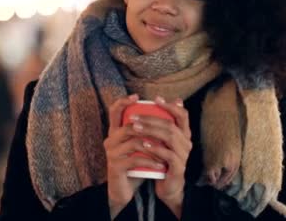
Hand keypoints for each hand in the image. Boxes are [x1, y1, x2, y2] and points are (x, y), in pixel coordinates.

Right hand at [104, 94, 165, 217]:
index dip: (122, 101)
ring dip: (154, 147)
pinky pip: (135, 159)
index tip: (136, 96)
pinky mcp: (115, 166)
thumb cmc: (137, 163)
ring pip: (134, 142)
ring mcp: (111, 153)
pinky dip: (150, 161)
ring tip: (167, 151)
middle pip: (129, 126)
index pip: (114, 111)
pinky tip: (161, 165)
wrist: (125, 189)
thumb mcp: (144, 144)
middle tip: (168, 132)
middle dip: (151, 128)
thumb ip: (153, 128)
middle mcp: (110, 139)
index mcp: (116, 131)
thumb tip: (175, 103)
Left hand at [132, 96, 191, 216]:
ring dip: (151, 131)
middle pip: (171, 125)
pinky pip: (168, 155)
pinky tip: (144, 145)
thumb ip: (160, 125)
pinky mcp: (178, 167)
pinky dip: (156, 148)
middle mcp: (186, 142)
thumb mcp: (162, 141)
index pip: (183, 114)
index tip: (156, 98)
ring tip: (135, 128)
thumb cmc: (162, 159)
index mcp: (184, 134)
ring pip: (170, 137)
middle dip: (152, 119)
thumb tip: (156, 101)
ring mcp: (184, 155)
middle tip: (134, 116)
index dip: (170, 106)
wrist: (167, 185)